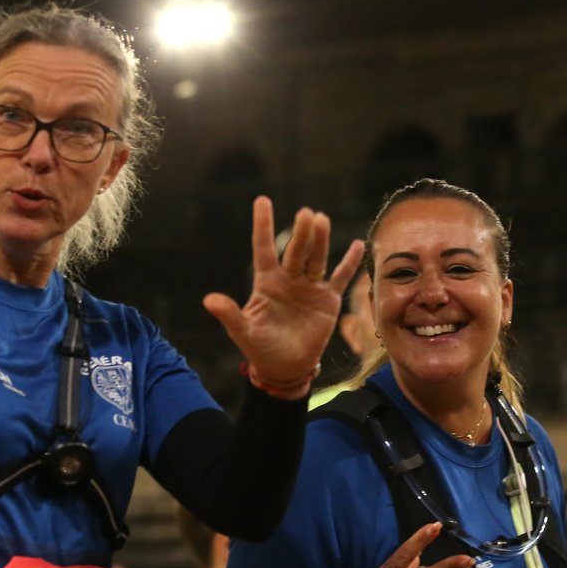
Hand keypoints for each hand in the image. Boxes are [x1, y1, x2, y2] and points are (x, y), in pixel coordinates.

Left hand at [203, 196, 363, 394]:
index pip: (263, 248)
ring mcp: (309, 287)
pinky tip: (358, 245)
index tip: (263, 200)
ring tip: (322, 220)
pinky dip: (349, 263)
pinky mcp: (328, 300)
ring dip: (319, 241)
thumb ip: (229, 314)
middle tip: (306, 213)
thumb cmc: (260, 347)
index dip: (263, 225)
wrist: (285, 366)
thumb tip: (208, 300)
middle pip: (295, 251)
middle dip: (301, 233)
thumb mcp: (242, 331)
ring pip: (316, 259)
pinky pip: (340, 278)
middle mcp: (289, 279)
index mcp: (266, 281)